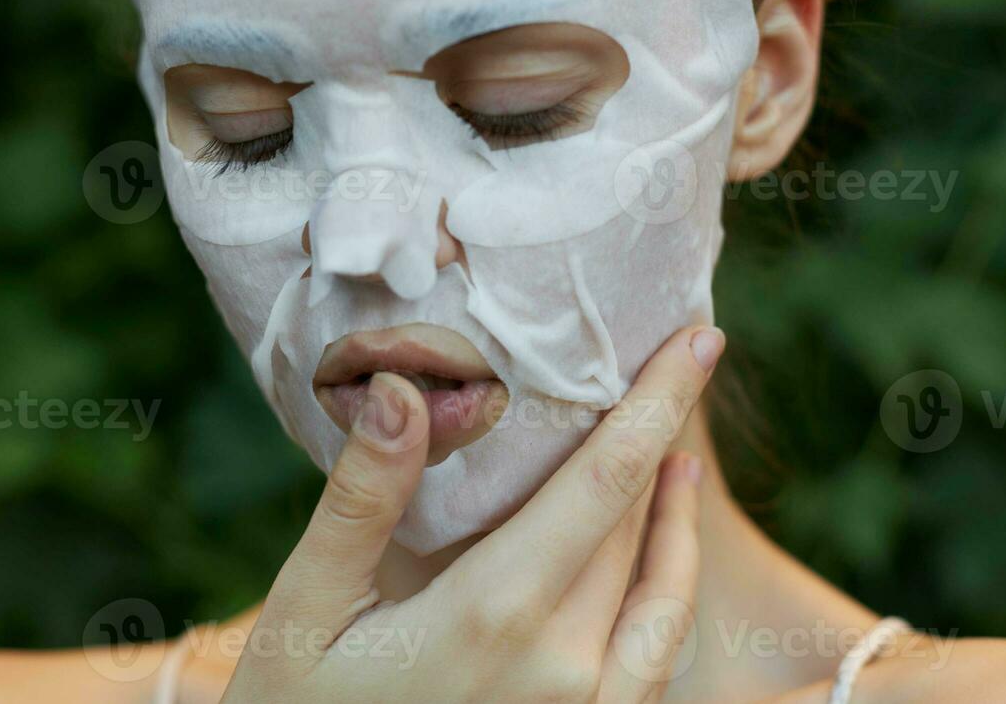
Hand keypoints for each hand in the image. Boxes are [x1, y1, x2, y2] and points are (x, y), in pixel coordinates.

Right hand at [216, 325, 725, 702]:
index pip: (606, 480)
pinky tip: (658, 558)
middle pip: (634, 526)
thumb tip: (405, 387)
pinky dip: (671, 593)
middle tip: (669, 366)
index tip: (699, 338)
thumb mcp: (306, 608)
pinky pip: (655, 661)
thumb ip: (362, 498)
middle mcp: (562, 668)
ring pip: (663, 598)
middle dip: (656, 436)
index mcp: (495, 614)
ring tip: (676, 453)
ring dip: (675, 518)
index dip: (658, 401)